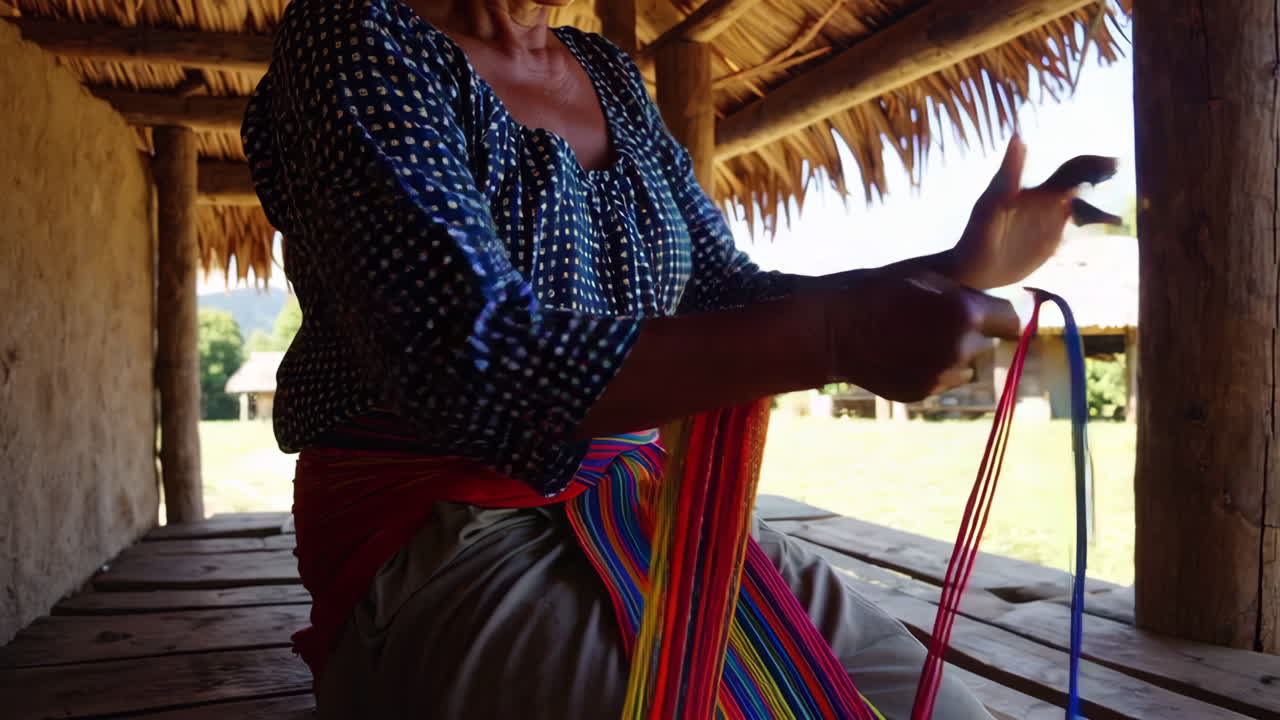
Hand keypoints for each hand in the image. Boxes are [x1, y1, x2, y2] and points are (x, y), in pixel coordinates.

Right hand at [826, 268, 1020, 402]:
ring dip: (954, 354)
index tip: (992, 312)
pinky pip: (943, 381)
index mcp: (966, 313)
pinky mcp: (923, 392)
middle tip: (940, 320)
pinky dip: (933, 370)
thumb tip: (1008, 303)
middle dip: (974, 334)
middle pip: (988, 344)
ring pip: (967, 366)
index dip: (1002, 315)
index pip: (1014, 320)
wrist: (833, 329)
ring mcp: (941, 375)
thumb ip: (969, 292)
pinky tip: (905, 354)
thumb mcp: (927, 278)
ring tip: (919, 338)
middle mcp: (959, 348)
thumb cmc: (879, 292)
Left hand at [949, 136, 1122, 289]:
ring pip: (1085, 206)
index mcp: (1036, 190)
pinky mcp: (1052, 240)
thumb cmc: (978, 234)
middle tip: (1124, 179)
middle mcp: (1047, 201)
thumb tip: (1018, 136)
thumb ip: (1009, 174)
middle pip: (1081, 183)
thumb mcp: (992, 205)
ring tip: (1118, 216)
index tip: (1113, 165)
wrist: (973, 269)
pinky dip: (1096, 226)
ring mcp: (1051, 221)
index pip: (1070, 170)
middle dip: (1102, 178)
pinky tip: (1112, 228)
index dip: (1091, 164)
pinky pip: (1079, 229)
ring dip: (1103, 205)